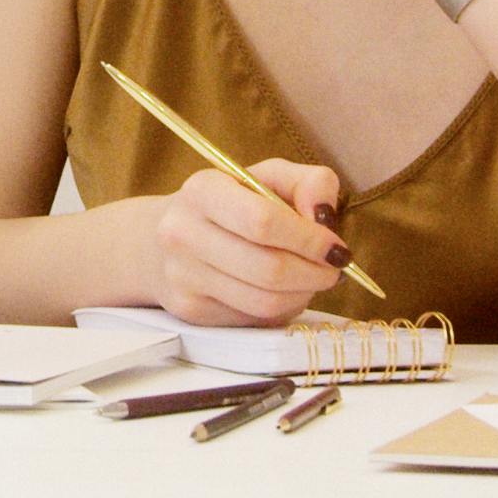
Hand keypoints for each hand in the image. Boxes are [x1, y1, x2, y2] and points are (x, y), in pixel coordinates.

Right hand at [144, 161, 350, 326]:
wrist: (161, 239)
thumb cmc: (231, 204)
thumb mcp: (268, 178)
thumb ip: (309, 183)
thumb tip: (325, 214)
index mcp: (203, 190)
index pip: (263, 221)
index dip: (309, 239)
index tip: (337, 247)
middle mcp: (182, 232)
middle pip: (268, 269)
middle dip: (315, 273)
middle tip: (334, 269)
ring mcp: (182, 276)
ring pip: (264, 301)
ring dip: (303, 294)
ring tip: (312, 279)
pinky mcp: (189, 309)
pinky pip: (253, 319)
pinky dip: (281, 308)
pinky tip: (283, 290)